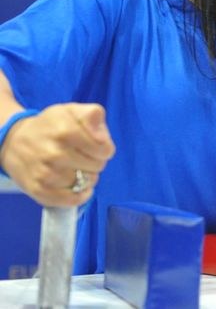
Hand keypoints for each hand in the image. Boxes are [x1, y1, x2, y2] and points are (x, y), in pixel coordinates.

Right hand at [0, 103, 114, 206]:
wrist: (14, 141)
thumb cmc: (50, 125)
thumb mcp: (71, 110)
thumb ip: (93, 116)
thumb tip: (103, 138)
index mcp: (66, 131)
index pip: (103, 149)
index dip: (106, 149)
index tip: (99, 147)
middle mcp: (55, 153)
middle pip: (97, 166)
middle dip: (96, 162)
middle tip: (86, 157)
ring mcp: (45, 173)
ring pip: (84, 183)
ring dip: (87, 178)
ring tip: (79, 169)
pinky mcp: (38, 190)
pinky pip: (70, 200)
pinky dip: (79, 196)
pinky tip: (80, 188)